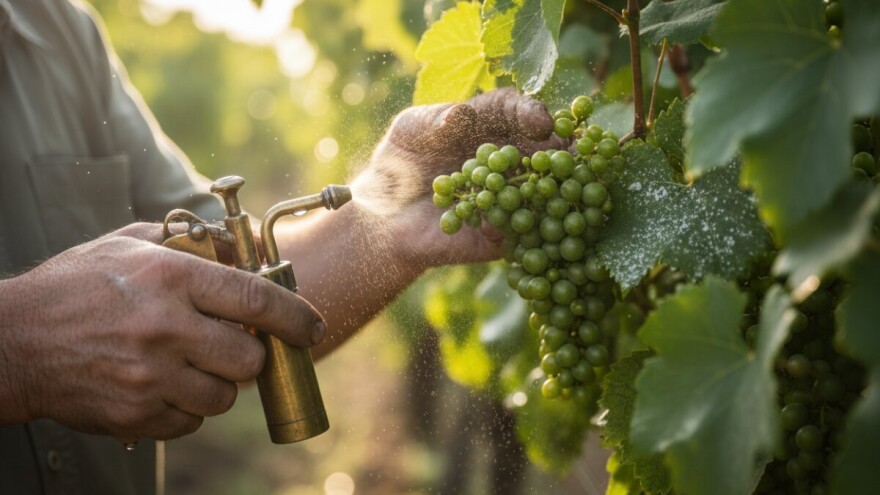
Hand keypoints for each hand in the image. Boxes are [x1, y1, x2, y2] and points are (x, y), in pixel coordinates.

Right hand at [0, 223, 324, 441]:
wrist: (12, 341)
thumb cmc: (73, 286)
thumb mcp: (125, 245)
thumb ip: (184, 243)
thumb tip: (236, 249)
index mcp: (170, 278)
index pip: (255, 299)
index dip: (295, 316)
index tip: (313, 327)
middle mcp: (165, 328)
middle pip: (248, 359)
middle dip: (250, 355)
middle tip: (232, 345)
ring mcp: (148, 377)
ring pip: (222, 398)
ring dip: (217, 384)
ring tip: (191, 365)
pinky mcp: (133, 415)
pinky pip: (189, 423)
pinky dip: (186, 409)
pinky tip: (164, 386)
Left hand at [357, 88, 564, 266]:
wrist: (383, 216)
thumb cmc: (399, 163)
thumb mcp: (410, 130)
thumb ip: (434, 120)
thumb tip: (461, 116)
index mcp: (491, 125)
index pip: (518, 112)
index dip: (531, 113)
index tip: (539, 122)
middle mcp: (509, 159)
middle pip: (545, 149)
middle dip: (561, 150)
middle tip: (571, 152)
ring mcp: (510, 197)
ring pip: (542, 191)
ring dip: (552, 188)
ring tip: (557, 185)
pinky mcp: (501, 234)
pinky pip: (520, 230)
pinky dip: (521, 223)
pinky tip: (517, 220)